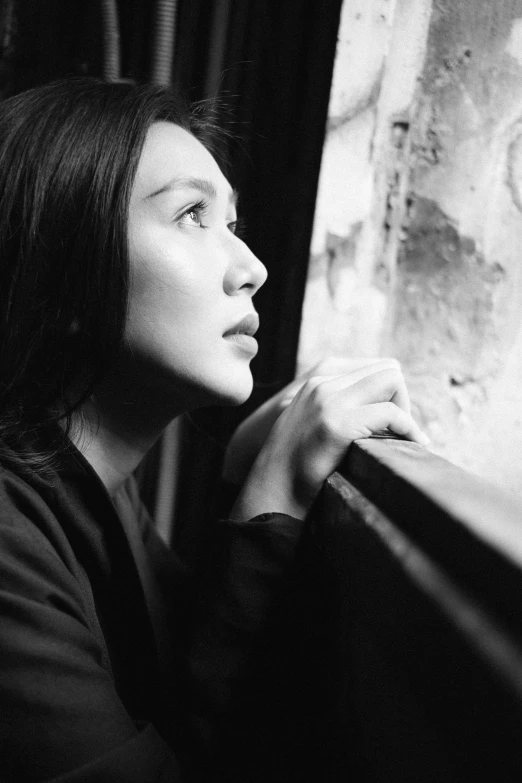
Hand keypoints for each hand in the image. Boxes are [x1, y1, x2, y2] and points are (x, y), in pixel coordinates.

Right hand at [223, 357, 405, 485]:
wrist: (270, 487)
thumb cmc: (296, 463)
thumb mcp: (313, 421)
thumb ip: (339, 405)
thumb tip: (384, 406)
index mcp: (318, 379)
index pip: (375, 367)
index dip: (390, 394)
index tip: (389, 424)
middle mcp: (323, 383)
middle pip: (388, 369)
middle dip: (402, 399)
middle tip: (399, 432)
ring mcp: (328, 400)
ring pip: (392, 381)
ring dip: (406, 409)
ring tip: (404, 438)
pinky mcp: (337, 424)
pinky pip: (391, 413)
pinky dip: (409, 427)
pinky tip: (413, 444)